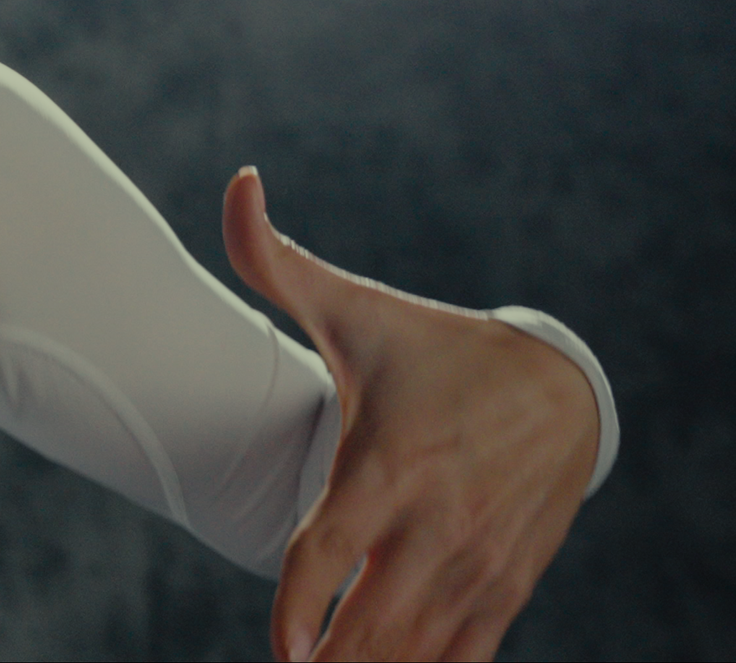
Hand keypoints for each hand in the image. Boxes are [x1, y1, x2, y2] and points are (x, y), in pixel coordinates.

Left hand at [223, 169, 598, 661]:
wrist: (562, 391)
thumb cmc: (434, 351)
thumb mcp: (355, 307)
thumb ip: (274, 258)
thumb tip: (236, 182)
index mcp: (389, 465)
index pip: (329, 550)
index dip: (300, 605)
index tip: (281, 648)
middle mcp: (434, 525)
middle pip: (371, 622)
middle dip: (328, 658)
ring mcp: (473, 566)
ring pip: (415, 650)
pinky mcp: (503, 590)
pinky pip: (463, 658)